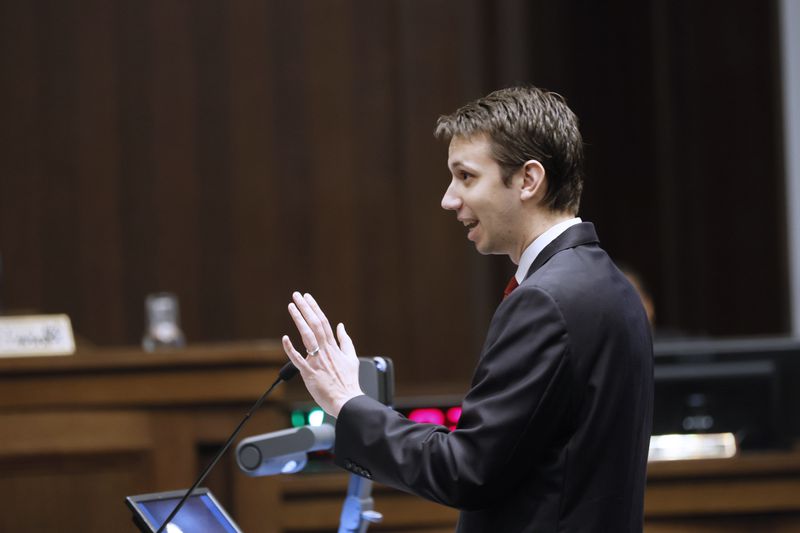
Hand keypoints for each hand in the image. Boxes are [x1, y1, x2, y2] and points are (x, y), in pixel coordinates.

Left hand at [282, 292, 363, 417]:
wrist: (347, 401)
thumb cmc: (349, 383)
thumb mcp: (352, 358)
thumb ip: (346, 341)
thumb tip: (341, 326)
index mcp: (334, 347)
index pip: (323, 322)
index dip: (314, 308)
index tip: (307, 297)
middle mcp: (325, 351)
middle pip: (315, 324)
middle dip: (305, 308)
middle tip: (297, 295)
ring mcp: (317, 361)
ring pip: (307, 336)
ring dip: (299, 320)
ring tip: (292, 306)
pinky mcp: (309, 373)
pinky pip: (298, 359)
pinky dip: (290, 348)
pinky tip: (284, 338)